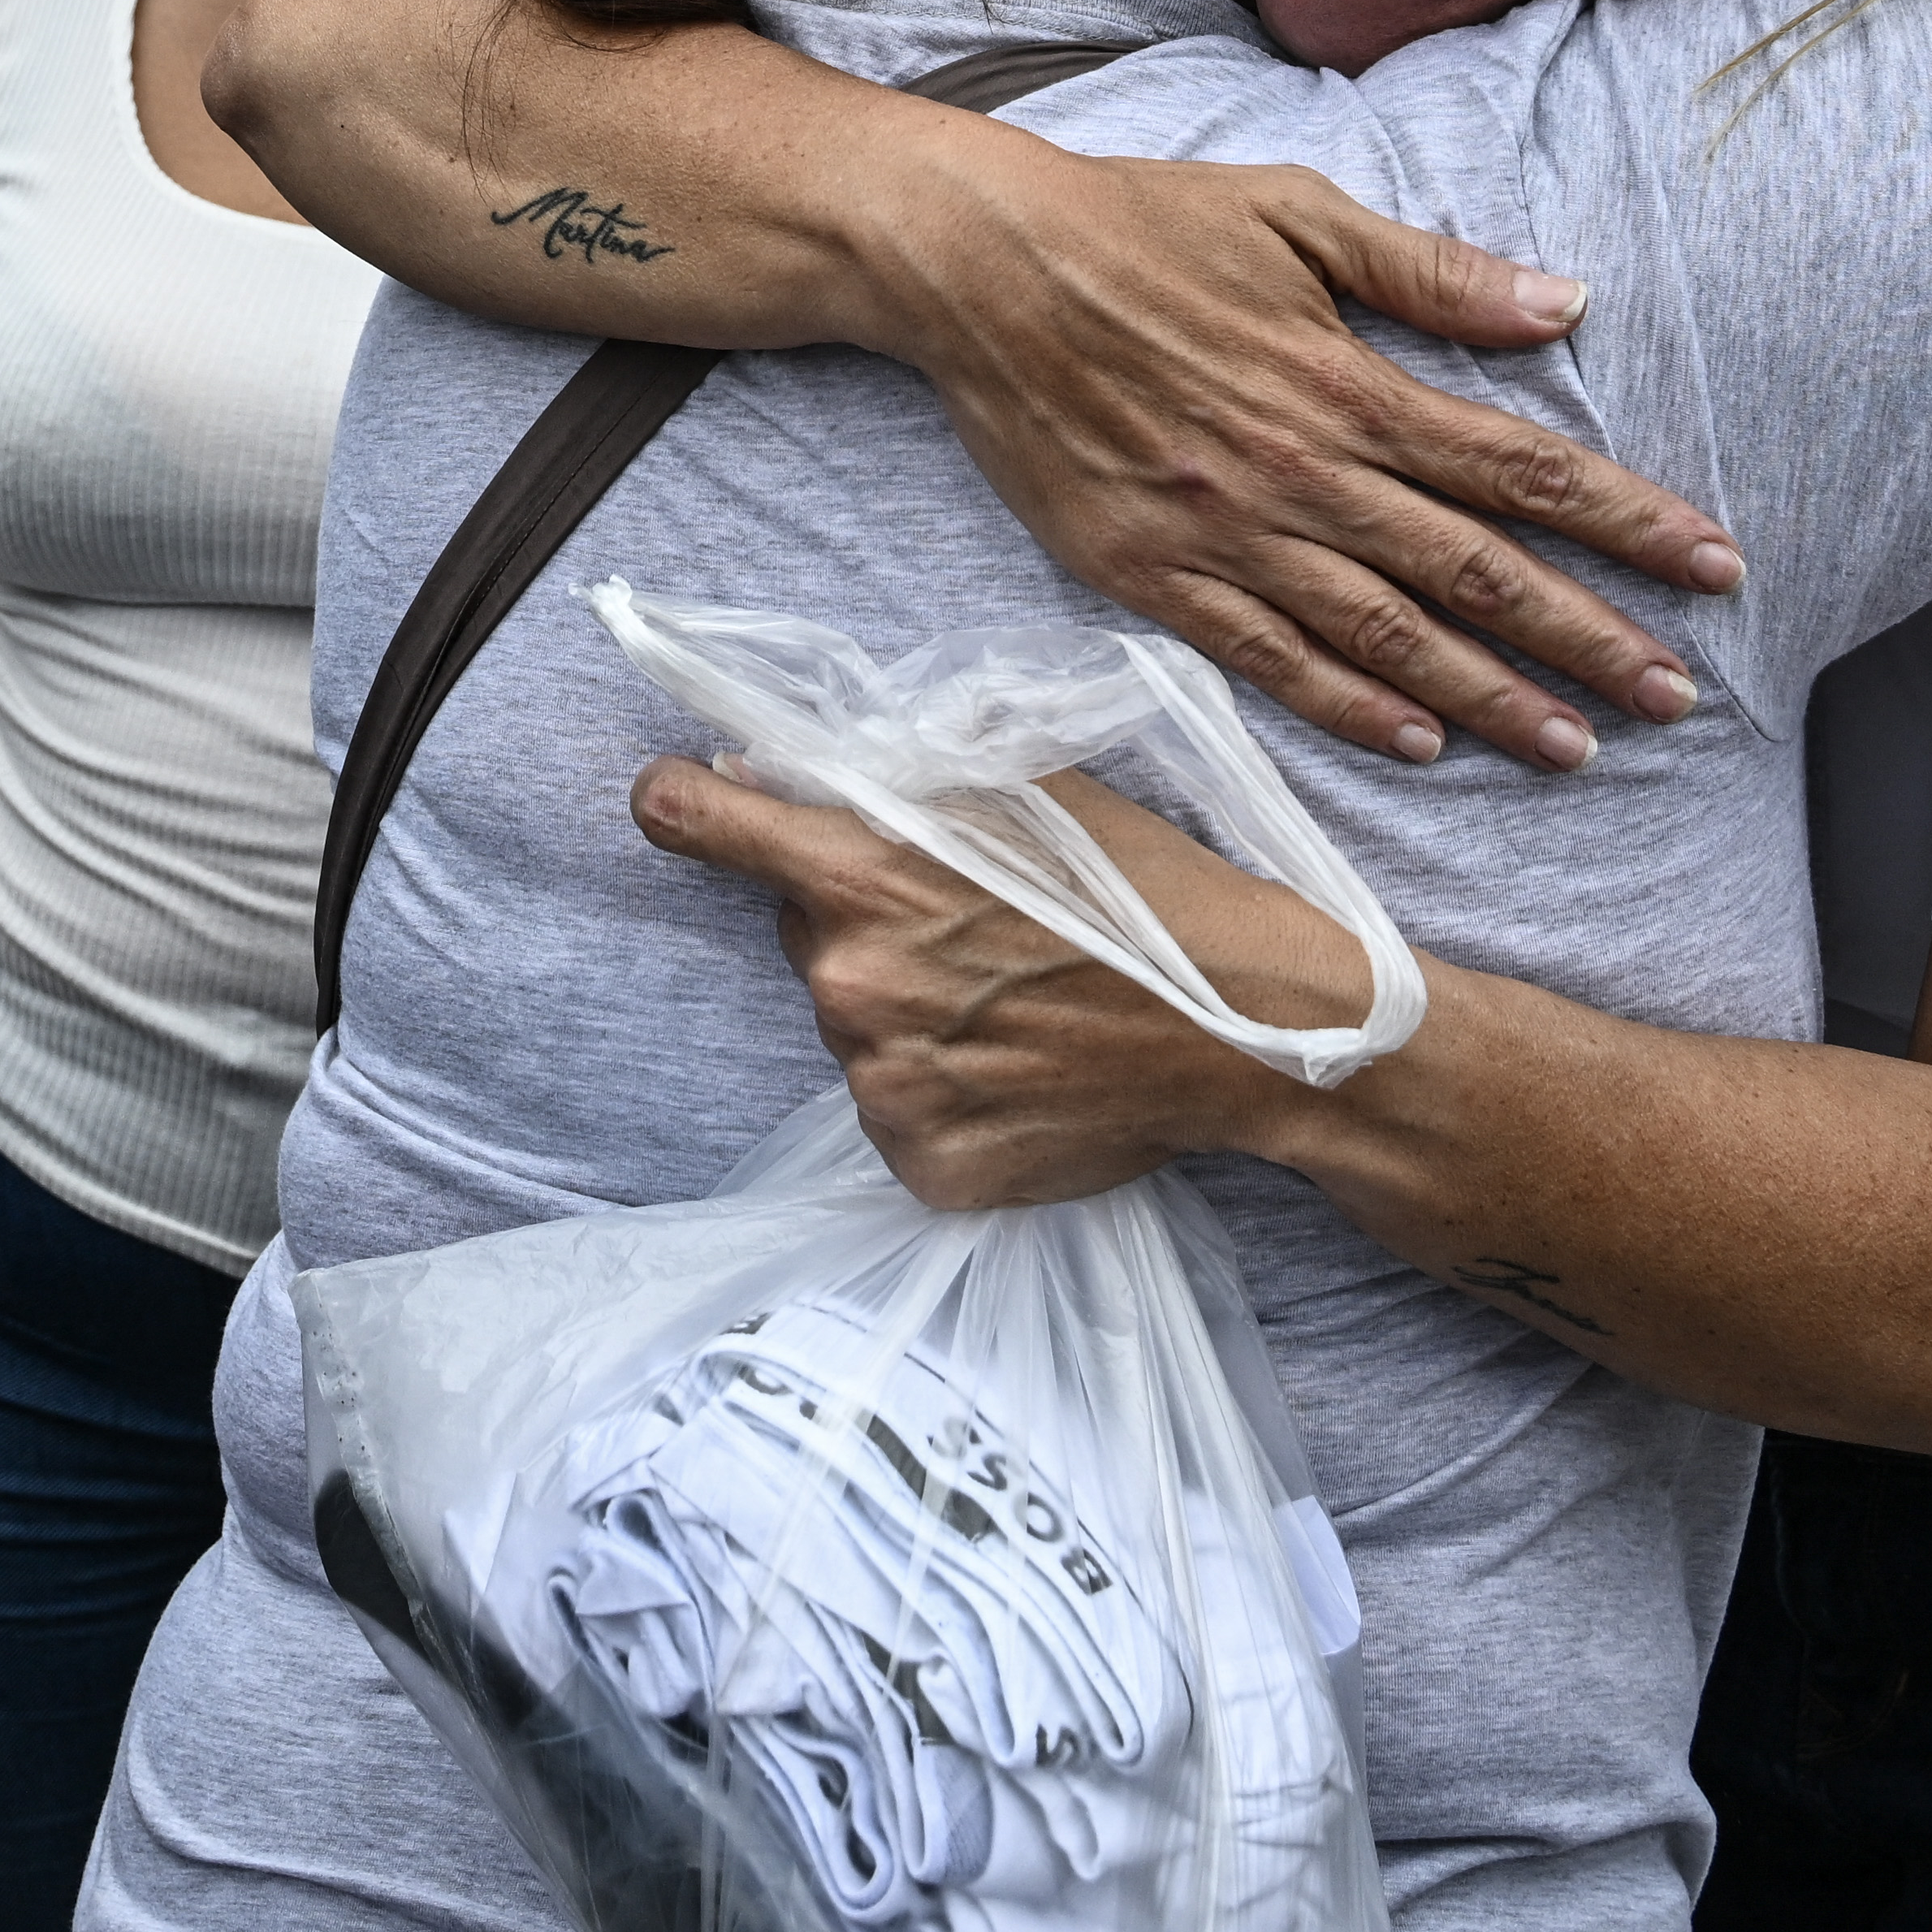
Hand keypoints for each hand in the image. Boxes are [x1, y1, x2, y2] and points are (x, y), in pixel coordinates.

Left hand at [633, 760, 1368, 1212]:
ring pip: (854, 1023)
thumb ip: (892, 774)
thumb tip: (763, 769)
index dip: (681, 803)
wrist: (1251, 1030)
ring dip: (909, 1009)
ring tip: (1017, 1002)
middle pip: (803, 931)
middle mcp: (848, 983)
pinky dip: (945, 1089)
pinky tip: (1021, 1068)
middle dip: (863, 920)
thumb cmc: (1145, 892)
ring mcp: (880, 1084)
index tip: (680, 801)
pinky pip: (899, 1108)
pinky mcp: (922, 1162)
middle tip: (974, 927)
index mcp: (858, 873)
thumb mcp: (1027, 790)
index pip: (688, 820)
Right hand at [889, 146, 1738, 772]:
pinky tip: (1421, 743)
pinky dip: (1348, 706)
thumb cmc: (1141, 225)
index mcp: (1347, 383)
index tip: (1715, 566)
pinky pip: (1267, 657)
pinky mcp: (1151, 573)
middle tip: (1678, 697)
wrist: (975, 267)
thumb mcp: (1296, 210)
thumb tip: (1565, 303)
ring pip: (1386, 635)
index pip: (1520, 465)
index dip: (1627, 520)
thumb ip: (1431, 271)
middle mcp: (1301, 472)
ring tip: (1578, 746)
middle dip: (1590, 637)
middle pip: (1476, 572)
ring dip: (1493, 695)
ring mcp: (1225, 534)